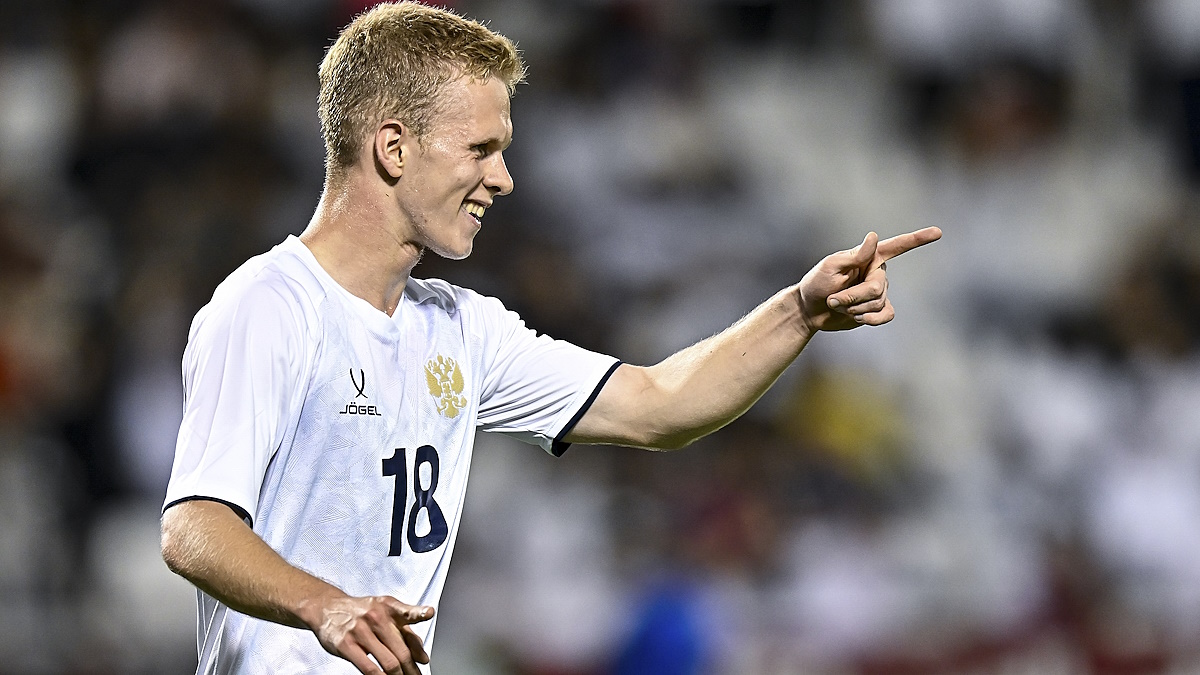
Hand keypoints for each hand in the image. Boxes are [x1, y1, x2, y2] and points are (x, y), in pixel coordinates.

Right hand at [306, 594, 434, 674]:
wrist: (328, 608)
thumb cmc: (361, 612)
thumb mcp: (385, 614)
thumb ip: (406, 633)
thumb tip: (422, 657)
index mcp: (389, 607)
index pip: (407, 611)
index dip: (419, 612)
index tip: (429, 613)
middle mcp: (376, 616)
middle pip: (401, 649)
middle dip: (412, 669)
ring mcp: (360, 630)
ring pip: (388, 661)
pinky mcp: (346, 645)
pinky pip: (369, 667)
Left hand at [797, 227, 941, 332]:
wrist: (809, 310)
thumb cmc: (816, 283)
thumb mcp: (830, 266)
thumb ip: (854, 255)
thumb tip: (873, 236)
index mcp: (869, 257)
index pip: (897, 246)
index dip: (917, 240)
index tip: (938, 232)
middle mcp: (877, 272)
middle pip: (877, 288)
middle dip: (852, 297)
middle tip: (833, 299)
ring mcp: (879, 292)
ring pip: (878, 303)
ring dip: (854, 308)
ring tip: (837, 305)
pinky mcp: (878, 310)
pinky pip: (887, 315)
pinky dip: (871, 319)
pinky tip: (857, 318)